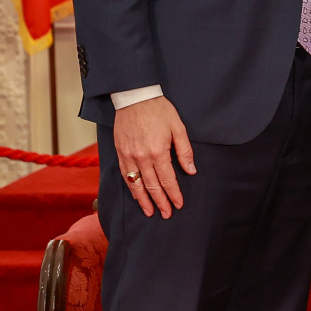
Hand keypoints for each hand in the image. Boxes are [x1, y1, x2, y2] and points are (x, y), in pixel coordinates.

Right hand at [114, 96, 195, 217]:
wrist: (134, 97)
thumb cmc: (159, 110)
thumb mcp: (178, 127)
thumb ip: (184, 151)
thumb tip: (191, 170)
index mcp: (158, 151)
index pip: (167, 179)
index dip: (174, 193)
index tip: (179, 204)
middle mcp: (141, 157)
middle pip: (152, 185)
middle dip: (160, 202)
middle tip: (166, 214)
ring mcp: (128, 155)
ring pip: (136, 184)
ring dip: (143, 200)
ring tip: (150, 212)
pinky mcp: (120, 152)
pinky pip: (124, 175)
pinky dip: (131, 187)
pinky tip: (136, 195)